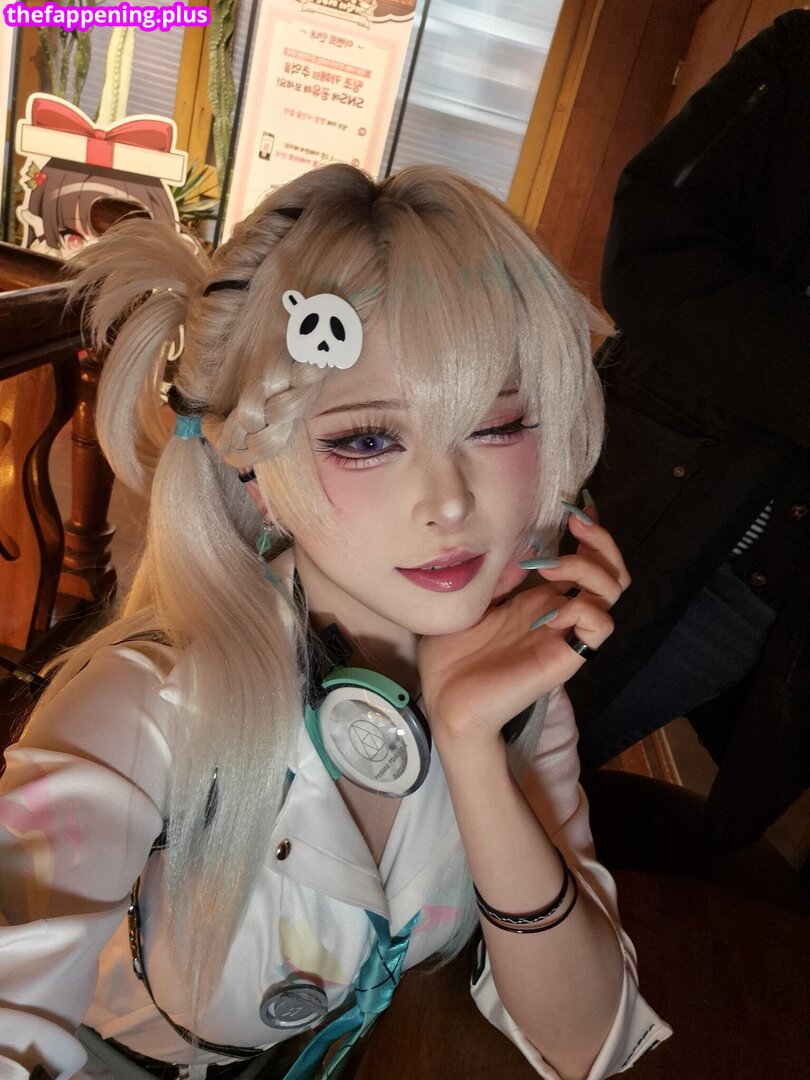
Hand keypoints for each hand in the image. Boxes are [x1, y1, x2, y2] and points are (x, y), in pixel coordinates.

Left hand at [416, 504, 628, 745]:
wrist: (444, 701)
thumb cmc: (451, 655)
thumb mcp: (470, 598)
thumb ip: (498, 574)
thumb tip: (523, 543)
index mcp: (541, 599)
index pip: (586, 560)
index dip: (590, 531)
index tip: (575, 505)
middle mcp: (560, 613)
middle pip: (612, 572)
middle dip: (601, 541)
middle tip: (574, 524)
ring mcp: (565, 634)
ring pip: (613, 592)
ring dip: (588, 569)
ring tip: (551, 569)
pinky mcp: (565, 658)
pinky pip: (601, 627)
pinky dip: (585, 608)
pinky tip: (551, 610)